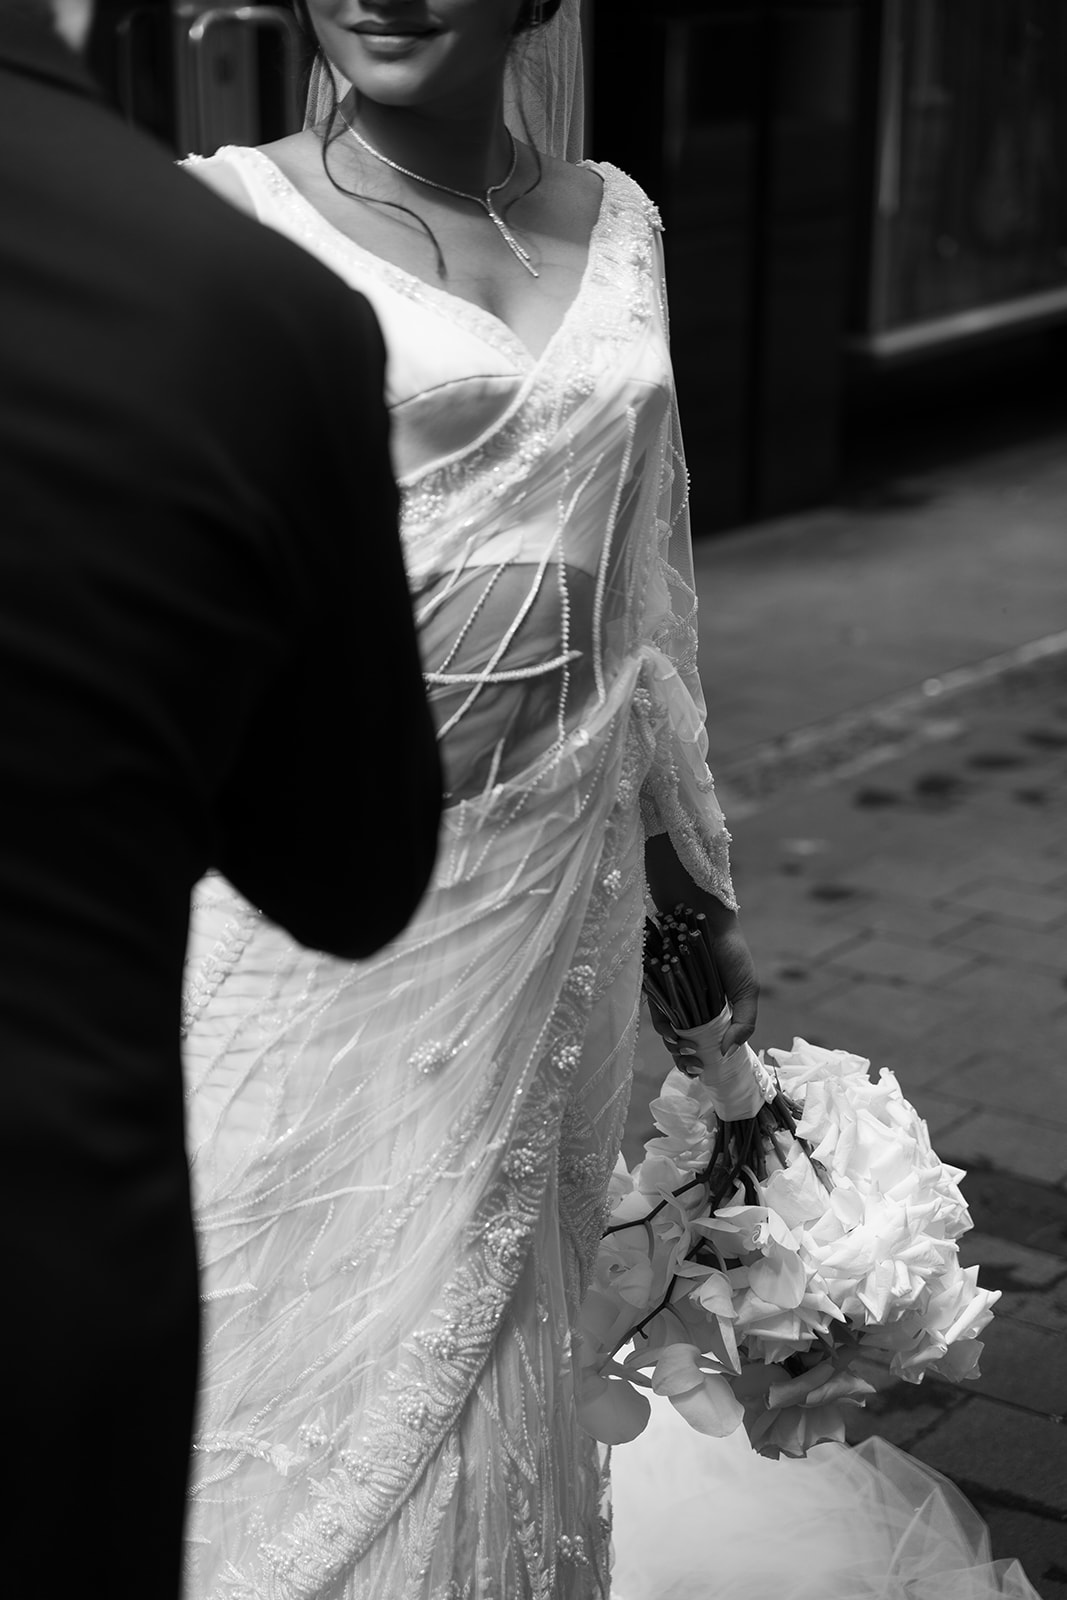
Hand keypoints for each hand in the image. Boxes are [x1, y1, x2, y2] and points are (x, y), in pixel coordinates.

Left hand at [644, 833, 759, 1054]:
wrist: (704, 917)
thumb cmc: (730, 952)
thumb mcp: (747, 989)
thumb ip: (743, 1024)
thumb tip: (727, 1054)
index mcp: (713, 1011)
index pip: (705, 1043)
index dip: (702, 1061)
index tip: (702, 1071)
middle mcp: (692, 1006)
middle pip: (683, 1042)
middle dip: (684, 1059)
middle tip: (691, 1067)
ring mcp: (673, 997)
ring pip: (669, 1031)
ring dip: (673, 1046)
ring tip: (682, 1050)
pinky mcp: (656, 986)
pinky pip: (656, 1010)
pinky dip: (663, 1025)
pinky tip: (672, 1032)